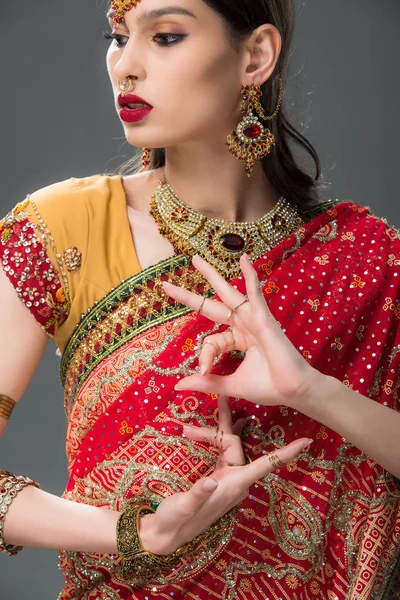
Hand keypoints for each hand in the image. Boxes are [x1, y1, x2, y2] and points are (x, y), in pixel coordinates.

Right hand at [140, 398, 311, 554]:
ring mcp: (225, 478)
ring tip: (218, 404)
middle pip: (238, 445)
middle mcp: (234, 480)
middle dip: (229, 423)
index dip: (286, 453)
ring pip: (229, 446)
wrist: (166, 534)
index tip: (307, 441)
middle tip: (221, 397)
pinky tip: (215, 427)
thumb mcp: (184, 508)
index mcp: (233, 485)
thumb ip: (198, 494)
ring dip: (221, 427)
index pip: (265, 465)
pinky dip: (217, 437)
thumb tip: (211, 481)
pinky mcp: (215, 477)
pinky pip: (222, 452)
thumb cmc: (176, 522)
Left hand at [163, 254, 321, 408]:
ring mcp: (254, 319)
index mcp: (238, 340)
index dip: (205, 355)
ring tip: (195, 260)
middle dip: (190, 296)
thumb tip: (178, 385)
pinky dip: (250, 276)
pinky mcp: (264, 318)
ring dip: (211, 276)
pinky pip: (254, 294)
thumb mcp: (230, 384)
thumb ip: (207, 381)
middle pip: (212, 305)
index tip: (204, 369)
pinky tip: (244, 260)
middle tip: (166, 286)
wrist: (292, 391)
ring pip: (228, 293)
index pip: (212, 340)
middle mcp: (244, 325)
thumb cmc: (268, 387)